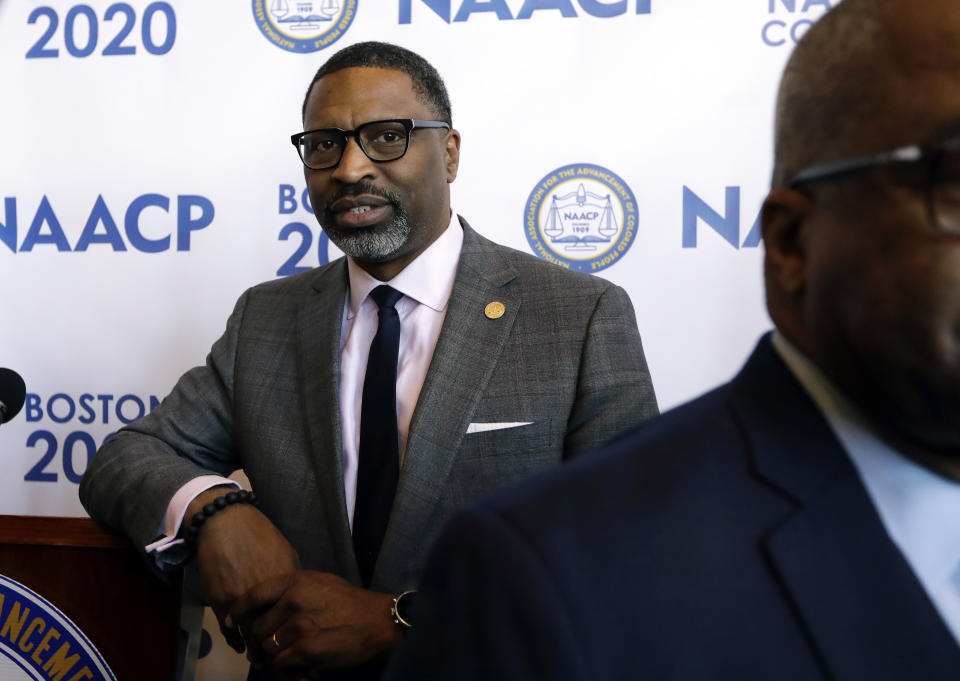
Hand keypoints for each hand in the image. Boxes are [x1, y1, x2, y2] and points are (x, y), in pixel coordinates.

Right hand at [187, 487, 299, 652]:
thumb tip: (297, 597)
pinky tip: (240, 645)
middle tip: (276, 656)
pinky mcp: (219, 600)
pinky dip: (234, 640)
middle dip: (273, 646)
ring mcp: (240, 599)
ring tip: (259, 657)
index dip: (292, 633)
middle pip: (272, 630)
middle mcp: (264, 593)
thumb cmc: (257, 533)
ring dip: (253, 648)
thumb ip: (291, 577)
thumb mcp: (284, 551)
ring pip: (249, 634)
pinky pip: (229, 629)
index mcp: (284, 581)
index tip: (293, 642)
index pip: (291, 617)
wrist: (225, 521)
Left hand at [227, 571, 402, 673]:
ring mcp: (298, 627)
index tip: (232, 622)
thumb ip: (294, 590)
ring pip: (266, 648)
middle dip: (259, 641)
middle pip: (257, 628)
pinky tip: (294, 669)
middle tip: (265, 650)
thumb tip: (270, 605)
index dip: (238, 611)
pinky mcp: (305, 650)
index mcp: (295, 582)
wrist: (378, 621)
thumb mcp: (320, 583)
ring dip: (272, 657)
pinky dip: (283, 671)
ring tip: (284, 659)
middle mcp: (292, 602)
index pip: (253, 595)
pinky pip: (280, 665)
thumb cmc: (351, 602)